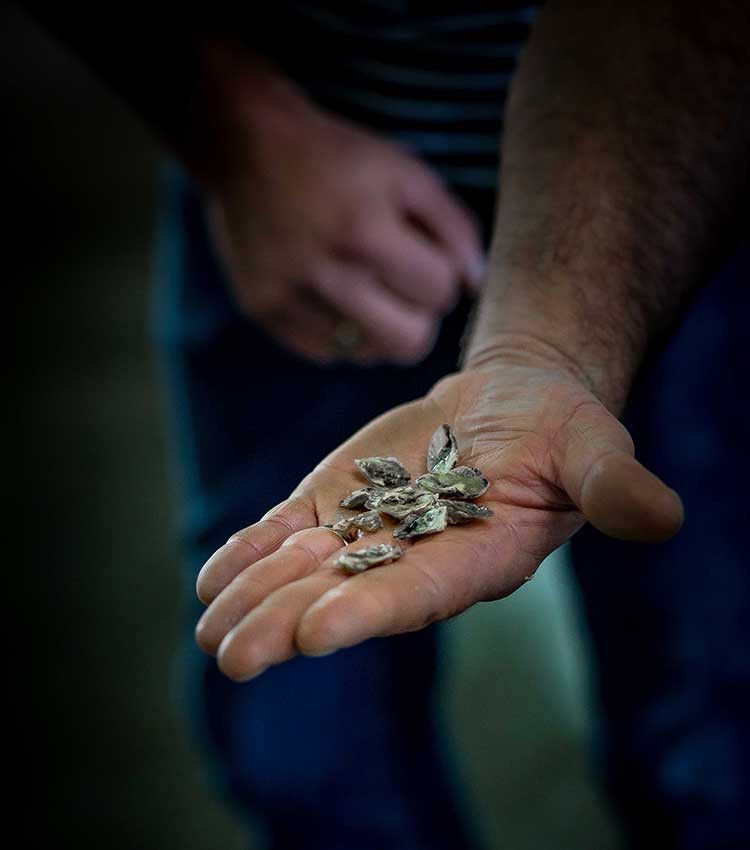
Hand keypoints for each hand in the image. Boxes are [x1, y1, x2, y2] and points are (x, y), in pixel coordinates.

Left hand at [195, 345, 682, 679]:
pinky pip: (289, 532)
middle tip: (234, 656)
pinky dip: (250, 551)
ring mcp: (368, 531)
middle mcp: (413, 558)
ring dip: (254, 596)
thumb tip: (662, 517)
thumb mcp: (594, 451)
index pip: (417, 594)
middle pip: (343, 594)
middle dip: (287, 624)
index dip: (368, 610)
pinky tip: (212, 576)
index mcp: (474, 559)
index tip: (316, 634)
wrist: (512, 404)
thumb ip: (615, 487)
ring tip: (209, 625)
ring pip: (303, 571)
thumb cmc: (562, 432)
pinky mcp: (339, 501)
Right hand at [199, 48, 482, 364]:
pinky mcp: (263, 310)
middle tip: (404, 287)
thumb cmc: (339, 160)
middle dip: (418, 318)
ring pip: (367, 354)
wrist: (248, 147)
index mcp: (365, 230)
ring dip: (379, 327)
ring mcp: (289, 297)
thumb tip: (476, 284)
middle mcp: (324, 271)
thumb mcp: (406, 172)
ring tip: (365, 287)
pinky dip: (340, 332)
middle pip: (407, 343)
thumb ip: (454, 226)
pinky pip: (326, 353)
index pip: (438, 292)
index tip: (423, 255)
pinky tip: (332, 295)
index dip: (440, 274)